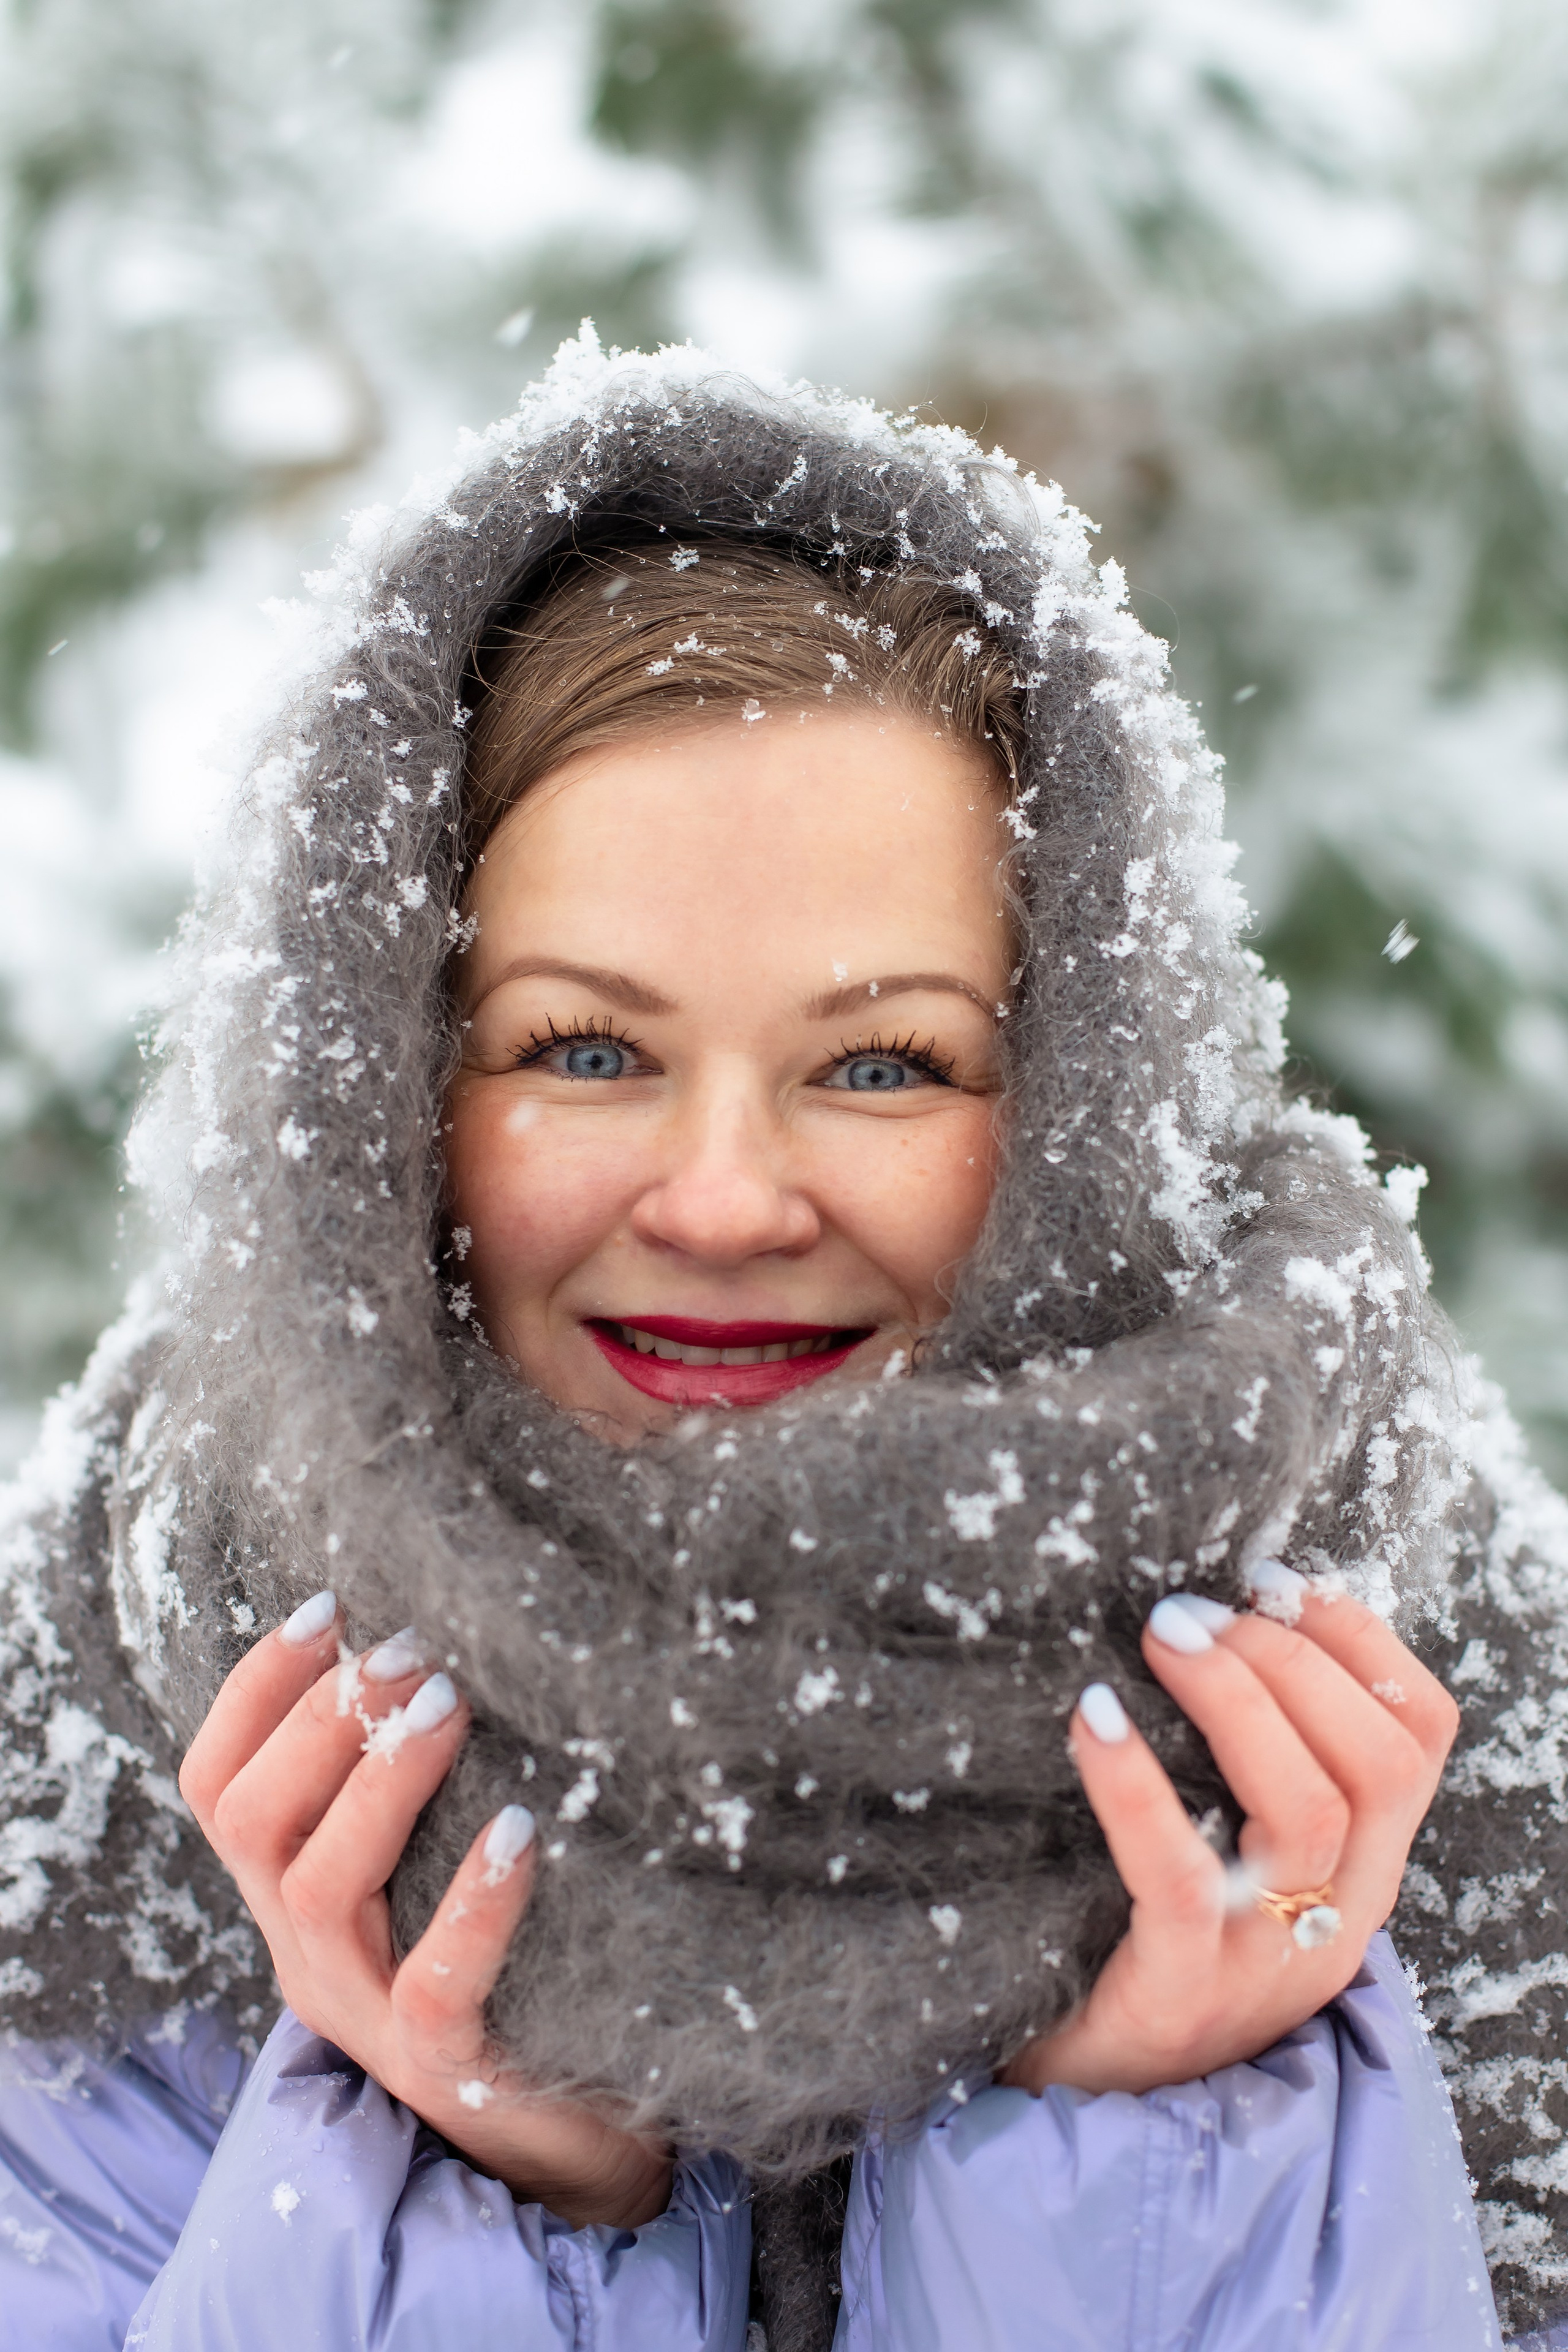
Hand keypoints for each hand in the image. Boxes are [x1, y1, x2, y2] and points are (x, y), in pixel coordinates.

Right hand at [179, 1592, 671, 2228]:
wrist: (564, 2132)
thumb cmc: (503, 1964)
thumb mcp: (427, 1864)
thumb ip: (410, 1782)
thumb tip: (440, 1640)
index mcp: (291, 1897)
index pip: (218, 1787)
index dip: (255, 1692)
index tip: (325, 1608)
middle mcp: (309, 1954)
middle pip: (254, 1824)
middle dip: (322, 1719)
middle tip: (409, 1651)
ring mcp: (367, 2017)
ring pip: (321, 1890)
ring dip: (379, 1781)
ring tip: (449, 1703)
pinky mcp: (445, 2067)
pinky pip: (434, 1985)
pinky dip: (472, 1903)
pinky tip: (519, 1832)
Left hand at [1003, 1564, 1459, 2097]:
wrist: (1092, 2100)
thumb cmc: (1155, 1941)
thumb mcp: (1240, 1856)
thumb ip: (1256, 1764)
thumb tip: (1224, 1614)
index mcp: (1362, 1870)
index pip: (1419, 1737)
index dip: (1362, 1641)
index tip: (1278, 1581)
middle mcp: (1336, 1916)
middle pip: (1374, 1764)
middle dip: (1291, 1659)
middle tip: (1191, 1611)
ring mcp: (1266, 1962)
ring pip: (1307, 1813)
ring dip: (1234, 1700)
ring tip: (1160, 1638)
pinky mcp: (1180, 1992)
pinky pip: (1179, 1882)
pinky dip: (1137, 1789)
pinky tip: (1094, 1719)